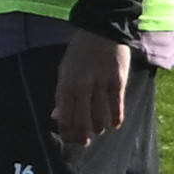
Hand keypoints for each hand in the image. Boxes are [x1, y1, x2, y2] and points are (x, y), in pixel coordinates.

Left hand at [62, 29, 138, 149]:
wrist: (100, 31)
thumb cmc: (79, 53)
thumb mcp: (63, 71)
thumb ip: (62, 95)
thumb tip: (56, 117)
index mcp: (65, 85)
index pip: (64, 115)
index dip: (67, 130)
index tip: (69, 140)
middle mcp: (81, 87)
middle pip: (81, 119)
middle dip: (82, 134)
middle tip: (84, 142)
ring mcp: (100, 84)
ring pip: (99, 114)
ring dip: (98, 126)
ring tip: (98, 132)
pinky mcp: (117, 80)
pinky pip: (116, 104)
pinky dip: (116, 117)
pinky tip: (115, 125)